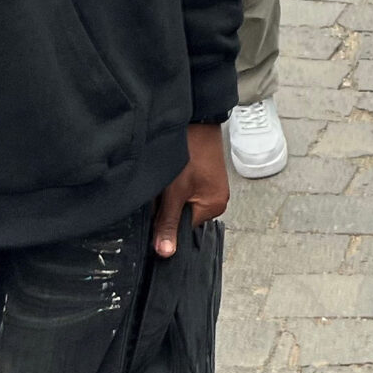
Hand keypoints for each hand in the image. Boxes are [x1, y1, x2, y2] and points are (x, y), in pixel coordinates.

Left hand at [151, 123, 228, 256]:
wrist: (196, 119)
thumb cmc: (190, 152)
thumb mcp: (173, 191)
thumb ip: (168, 222)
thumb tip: (165, 253)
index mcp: (213, 207)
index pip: (181, 228)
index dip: (164, 220)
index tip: (156, 205)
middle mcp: (216, 200)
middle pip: (181, 215)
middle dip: (166, 206)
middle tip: (162, 189)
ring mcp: (211, 187)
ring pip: (180, 202)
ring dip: (169, 195)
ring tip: (167, 179)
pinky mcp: (205, 177)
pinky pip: (185, 191)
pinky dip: (174, 185)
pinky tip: (171, 174)